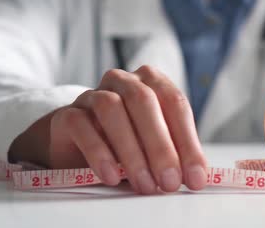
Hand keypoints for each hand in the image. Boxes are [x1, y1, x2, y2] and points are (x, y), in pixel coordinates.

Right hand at [9, 65, 206, 193]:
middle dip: (161, 146)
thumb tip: (197, 176)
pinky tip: (111, 176)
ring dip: (131, 151)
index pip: (175, 104)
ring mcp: (93, 94)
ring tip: (144, 184)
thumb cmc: (125, 141)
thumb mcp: (154, 146)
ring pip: (112, 109)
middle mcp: (124, 82)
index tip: (196, 176)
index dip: (188, 142)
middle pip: (144, 102)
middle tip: (170, 182)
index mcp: (152, 83)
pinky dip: (99, 152)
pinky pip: (81, 126)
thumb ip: (174, 154)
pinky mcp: (67, 114)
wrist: (76, 143)